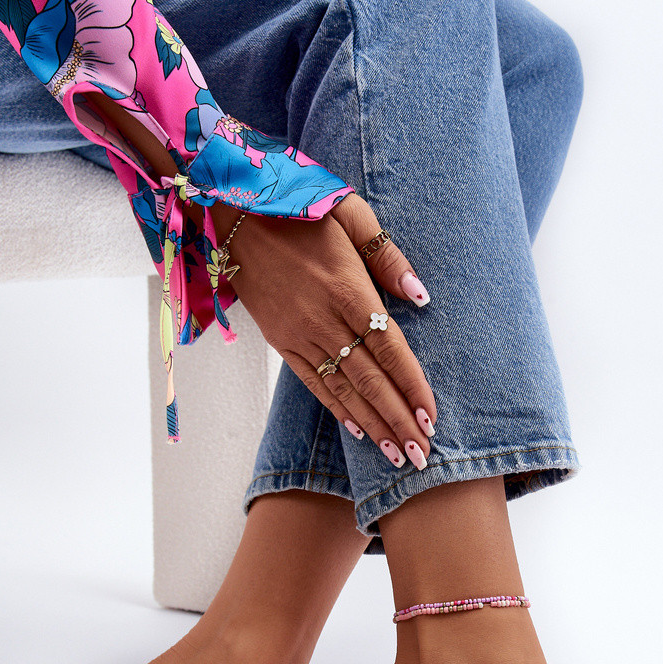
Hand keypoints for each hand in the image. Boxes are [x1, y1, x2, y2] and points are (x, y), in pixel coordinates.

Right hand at [214, 193, 436, 467]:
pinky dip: (338, 410)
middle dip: (399, 421)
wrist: (231, 210)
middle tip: (422, 456)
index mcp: (348, 289)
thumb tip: (419, 295)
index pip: (390, 348)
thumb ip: (386, 255)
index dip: (412, 386)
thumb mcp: (349, 212)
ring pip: (344, 390)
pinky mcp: (280, 341)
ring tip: (398, 457)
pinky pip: (313, 383)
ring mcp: (300, 334)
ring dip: (374, 426)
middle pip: (371, 380)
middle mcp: (325, 319)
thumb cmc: (297, 206)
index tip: (431, 417)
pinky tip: (360, 432)